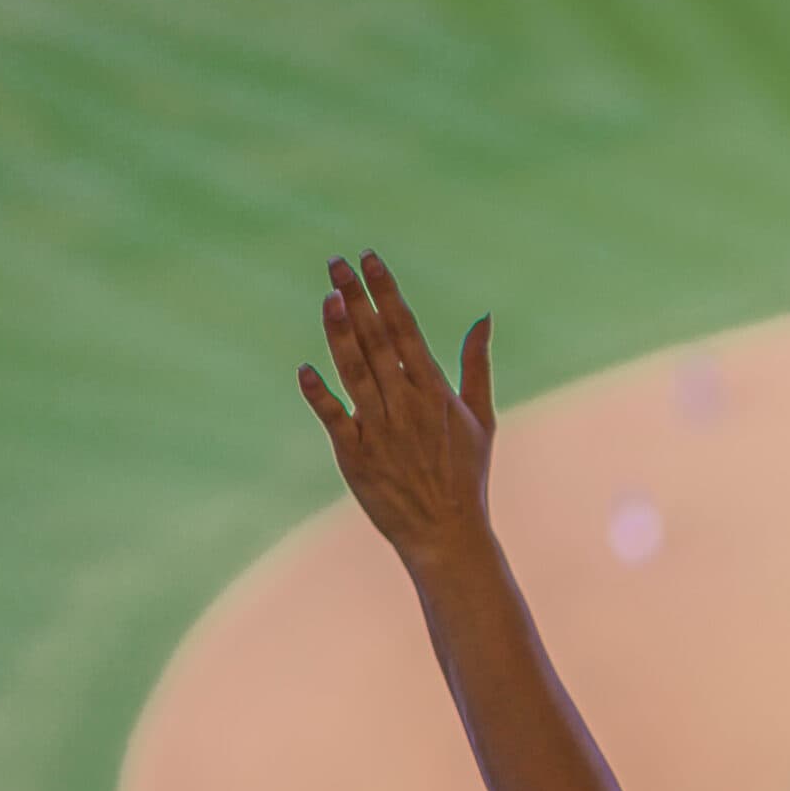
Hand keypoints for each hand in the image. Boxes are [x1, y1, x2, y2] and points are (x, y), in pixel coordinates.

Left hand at [300, 251, 496, 553]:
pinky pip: (332, 416)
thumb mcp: (481, 417)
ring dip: (339, 331)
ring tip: (327, 296)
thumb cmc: (465, 475)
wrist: (447, 532)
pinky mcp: (354, 453)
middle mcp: (406, 403)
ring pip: (354, 369)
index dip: (385, 291)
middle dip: (356, 297)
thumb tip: (483, 318)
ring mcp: (379, 427)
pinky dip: (319, 393)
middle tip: (336, 262)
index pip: (405, 328)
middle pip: (376, 339)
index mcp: (435, 391)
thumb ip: (476, 365)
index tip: (369, 258)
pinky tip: (306, 368)